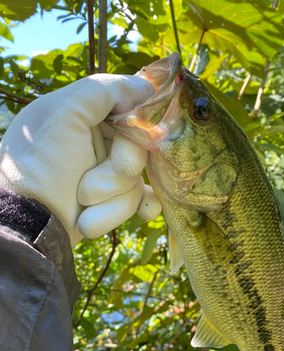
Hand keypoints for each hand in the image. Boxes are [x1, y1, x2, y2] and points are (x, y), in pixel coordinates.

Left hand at [0, 74, 160, 246]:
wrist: (30, 224)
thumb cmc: (40, 166)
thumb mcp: (63, 113)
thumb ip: (103, 89)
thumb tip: (145, 86)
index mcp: (81, 114)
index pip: (129, 106)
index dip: (137, 123)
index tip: (137, 135)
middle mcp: (94, 139)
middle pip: (137, 146)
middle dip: (117, 170)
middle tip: (89, 186)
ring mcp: (103, 171)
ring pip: (135, 178)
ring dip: (112, 197)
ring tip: (83, 204)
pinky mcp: (110, 198)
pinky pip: (140, 199)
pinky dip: (140, 206)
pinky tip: (146, 213)